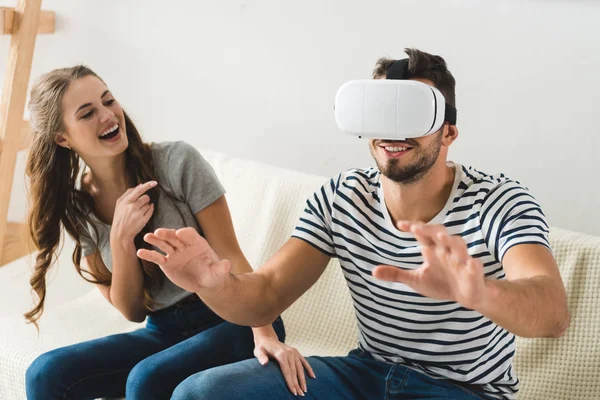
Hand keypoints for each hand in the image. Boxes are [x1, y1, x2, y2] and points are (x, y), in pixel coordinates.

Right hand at [110, 181, 156, 244]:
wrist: (120, 233)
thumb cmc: (120, 217)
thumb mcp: (119, 204)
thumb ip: (129, 193)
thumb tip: (140, 185)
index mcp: (124, 201)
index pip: (138, 190)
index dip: (147, 185)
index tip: (154, 182)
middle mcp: (131, 206)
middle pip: (146, 197)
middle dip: (145, 200)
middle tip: (139, 205)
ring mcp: (138, 214)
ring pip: (148, 204)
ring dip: (145, 206)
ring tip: (138, 212)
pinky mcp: (143, 220)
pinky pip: (151, 210)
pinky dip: (150, 210)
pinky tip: (143, 214)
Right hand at [137, 227, 230, 292]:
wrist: (205, 282)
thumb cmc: (213, 274)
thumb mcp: (219, 272)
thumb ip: (221, 267)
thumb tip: (227, 264)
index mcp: (198, 243)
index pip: (191, 235)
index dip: (186, 233)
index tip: (180, 233)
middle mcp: (184, 245)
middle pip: (174, 236)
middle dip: (167, 234)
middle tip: (158, 232)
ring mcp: (174, 253)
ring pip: (164, 244)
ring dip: (155, 240)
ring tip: (147, 237)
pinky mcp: (166, 262)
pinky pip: (156, 257)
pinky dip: (149, 255)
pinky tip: (140, 252)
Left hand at [254, 336, 314, 395]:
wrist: (267, 338)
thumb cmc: (262, 347)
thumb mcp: (259, 351)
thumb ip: (261, 357)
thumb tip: (264, 363)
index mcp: (281, 354)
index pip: (287, 371)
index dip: (291, 382)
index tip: (294, 392)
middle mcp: (289, 353)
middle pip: (294, 371)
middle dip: (297, 384)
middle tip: (300, 395)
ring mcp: (294, 352)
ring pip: (300, 368)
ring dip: (303, 379)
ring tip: (304, 390)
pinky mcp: (296, 352)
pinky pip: (304, 361)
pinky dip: (309, 369)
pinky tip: (312, 376)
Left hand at [372, 221, 487, 309]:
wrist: (467, 297)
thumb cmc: (442, 283)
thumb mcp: (416, 280)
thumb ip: (396, 274)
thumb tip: (373, 272)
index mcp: (433, 250)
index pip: (422, 234)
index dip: (413, 227)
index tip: (400, 224)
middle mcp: (447, 251)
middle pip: (440, 234)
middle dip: (431, 229)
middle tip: (419, 228)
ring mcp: (461, 261)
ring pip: (459, 245)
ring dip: (451, 241)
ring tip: (442, 237)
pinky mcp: (474, 274)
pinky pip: (475, 266)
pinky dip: (473, 264)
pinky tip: (471, 263)